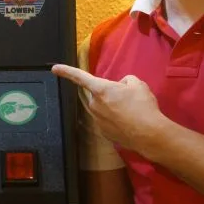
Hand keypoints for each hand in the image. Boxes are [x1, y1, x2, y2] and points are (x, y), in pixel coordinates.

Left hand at [51, 64, 168, 154]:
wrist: (149, 134)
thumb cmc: (143, 106)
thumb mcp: (138, 84)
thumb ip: (126, 80)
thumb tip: (121, 86)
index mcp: (101, 89)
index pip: (81, 77)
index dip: (67, 71)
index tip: (54, 68)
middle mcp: (95, 105)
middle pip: (99, 95)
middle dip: (109, 94)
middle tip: (127, 99)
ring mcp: (97, 120)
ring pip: (103, 108)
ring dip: (112, 108)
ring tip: (131, 112)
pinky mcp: (103, 133)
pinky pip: (107, 121)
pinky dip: (115, 121)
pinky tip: (128, 123)